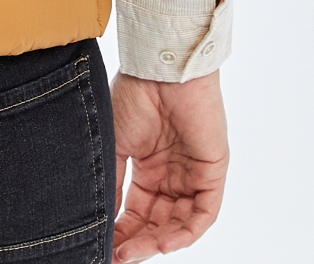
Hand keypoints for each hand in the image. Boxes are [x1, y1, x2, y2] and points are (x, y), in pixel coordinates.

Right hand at [111, 71, 228, 260]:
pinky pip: (203, 213)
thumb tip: (100, 219)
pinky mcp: (213, 171)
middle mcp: (172, 173)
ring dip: (158, 242)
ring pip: (179, 223)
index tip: (104, 249)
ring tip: (133, 253)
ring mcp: (193, 173)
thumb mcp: (115, 144)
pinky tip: (162, 242)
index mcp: (148, 166)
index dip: (122, 232)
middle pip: (157, 222)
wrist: (159, 68)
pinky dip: (184, 232)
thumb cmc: (135, 95)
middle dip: (138, 242)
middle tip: (118, 257)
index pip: (137, 210)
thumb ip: (112, 182)